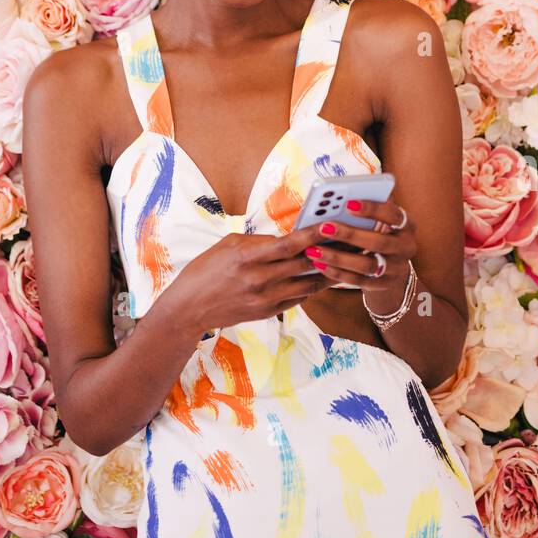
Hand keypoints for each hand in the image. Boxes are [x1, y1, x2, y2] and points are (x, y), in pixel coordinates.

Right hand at [168, 225, 329, 335]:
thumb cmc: (207, 269)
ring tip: (344, 260)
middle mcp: (259, 279)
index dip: (313, 234)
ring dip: (327, 272)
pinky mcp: (267, 313)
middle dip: (328, 251)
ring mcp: (265, 299)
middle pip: (304, 264)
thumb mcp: (230, 245)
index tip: (331, 224)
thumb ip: (260, 241)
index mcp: (248, 258)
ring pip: (307, 285)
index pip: (289, 244)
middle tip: (348, 241)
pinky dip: (311, 287)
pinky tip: (322, 277)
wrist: (189, 307)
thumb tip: (288, 238)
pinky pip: (298, 299)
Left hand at [304, 197, 416, 312]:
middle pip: (379, 243)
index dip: (372, 209)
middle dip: (350, 234)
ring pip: (367, 265)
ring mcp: (396, 269)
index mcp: (407, 226)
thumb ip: (366, 209)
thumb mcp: (381, 219)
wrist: (392, 266)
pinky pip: (358, 281)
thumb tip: (337, 197)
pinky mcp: (383, 285)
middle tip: (324, 227)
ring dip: (338, 257)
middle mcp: (406, 248)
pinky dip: (338, 272)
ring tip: (314, 250)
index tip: (348, 203)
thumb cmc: (379, 231)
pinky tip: (320, 264)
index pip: (393, 215)